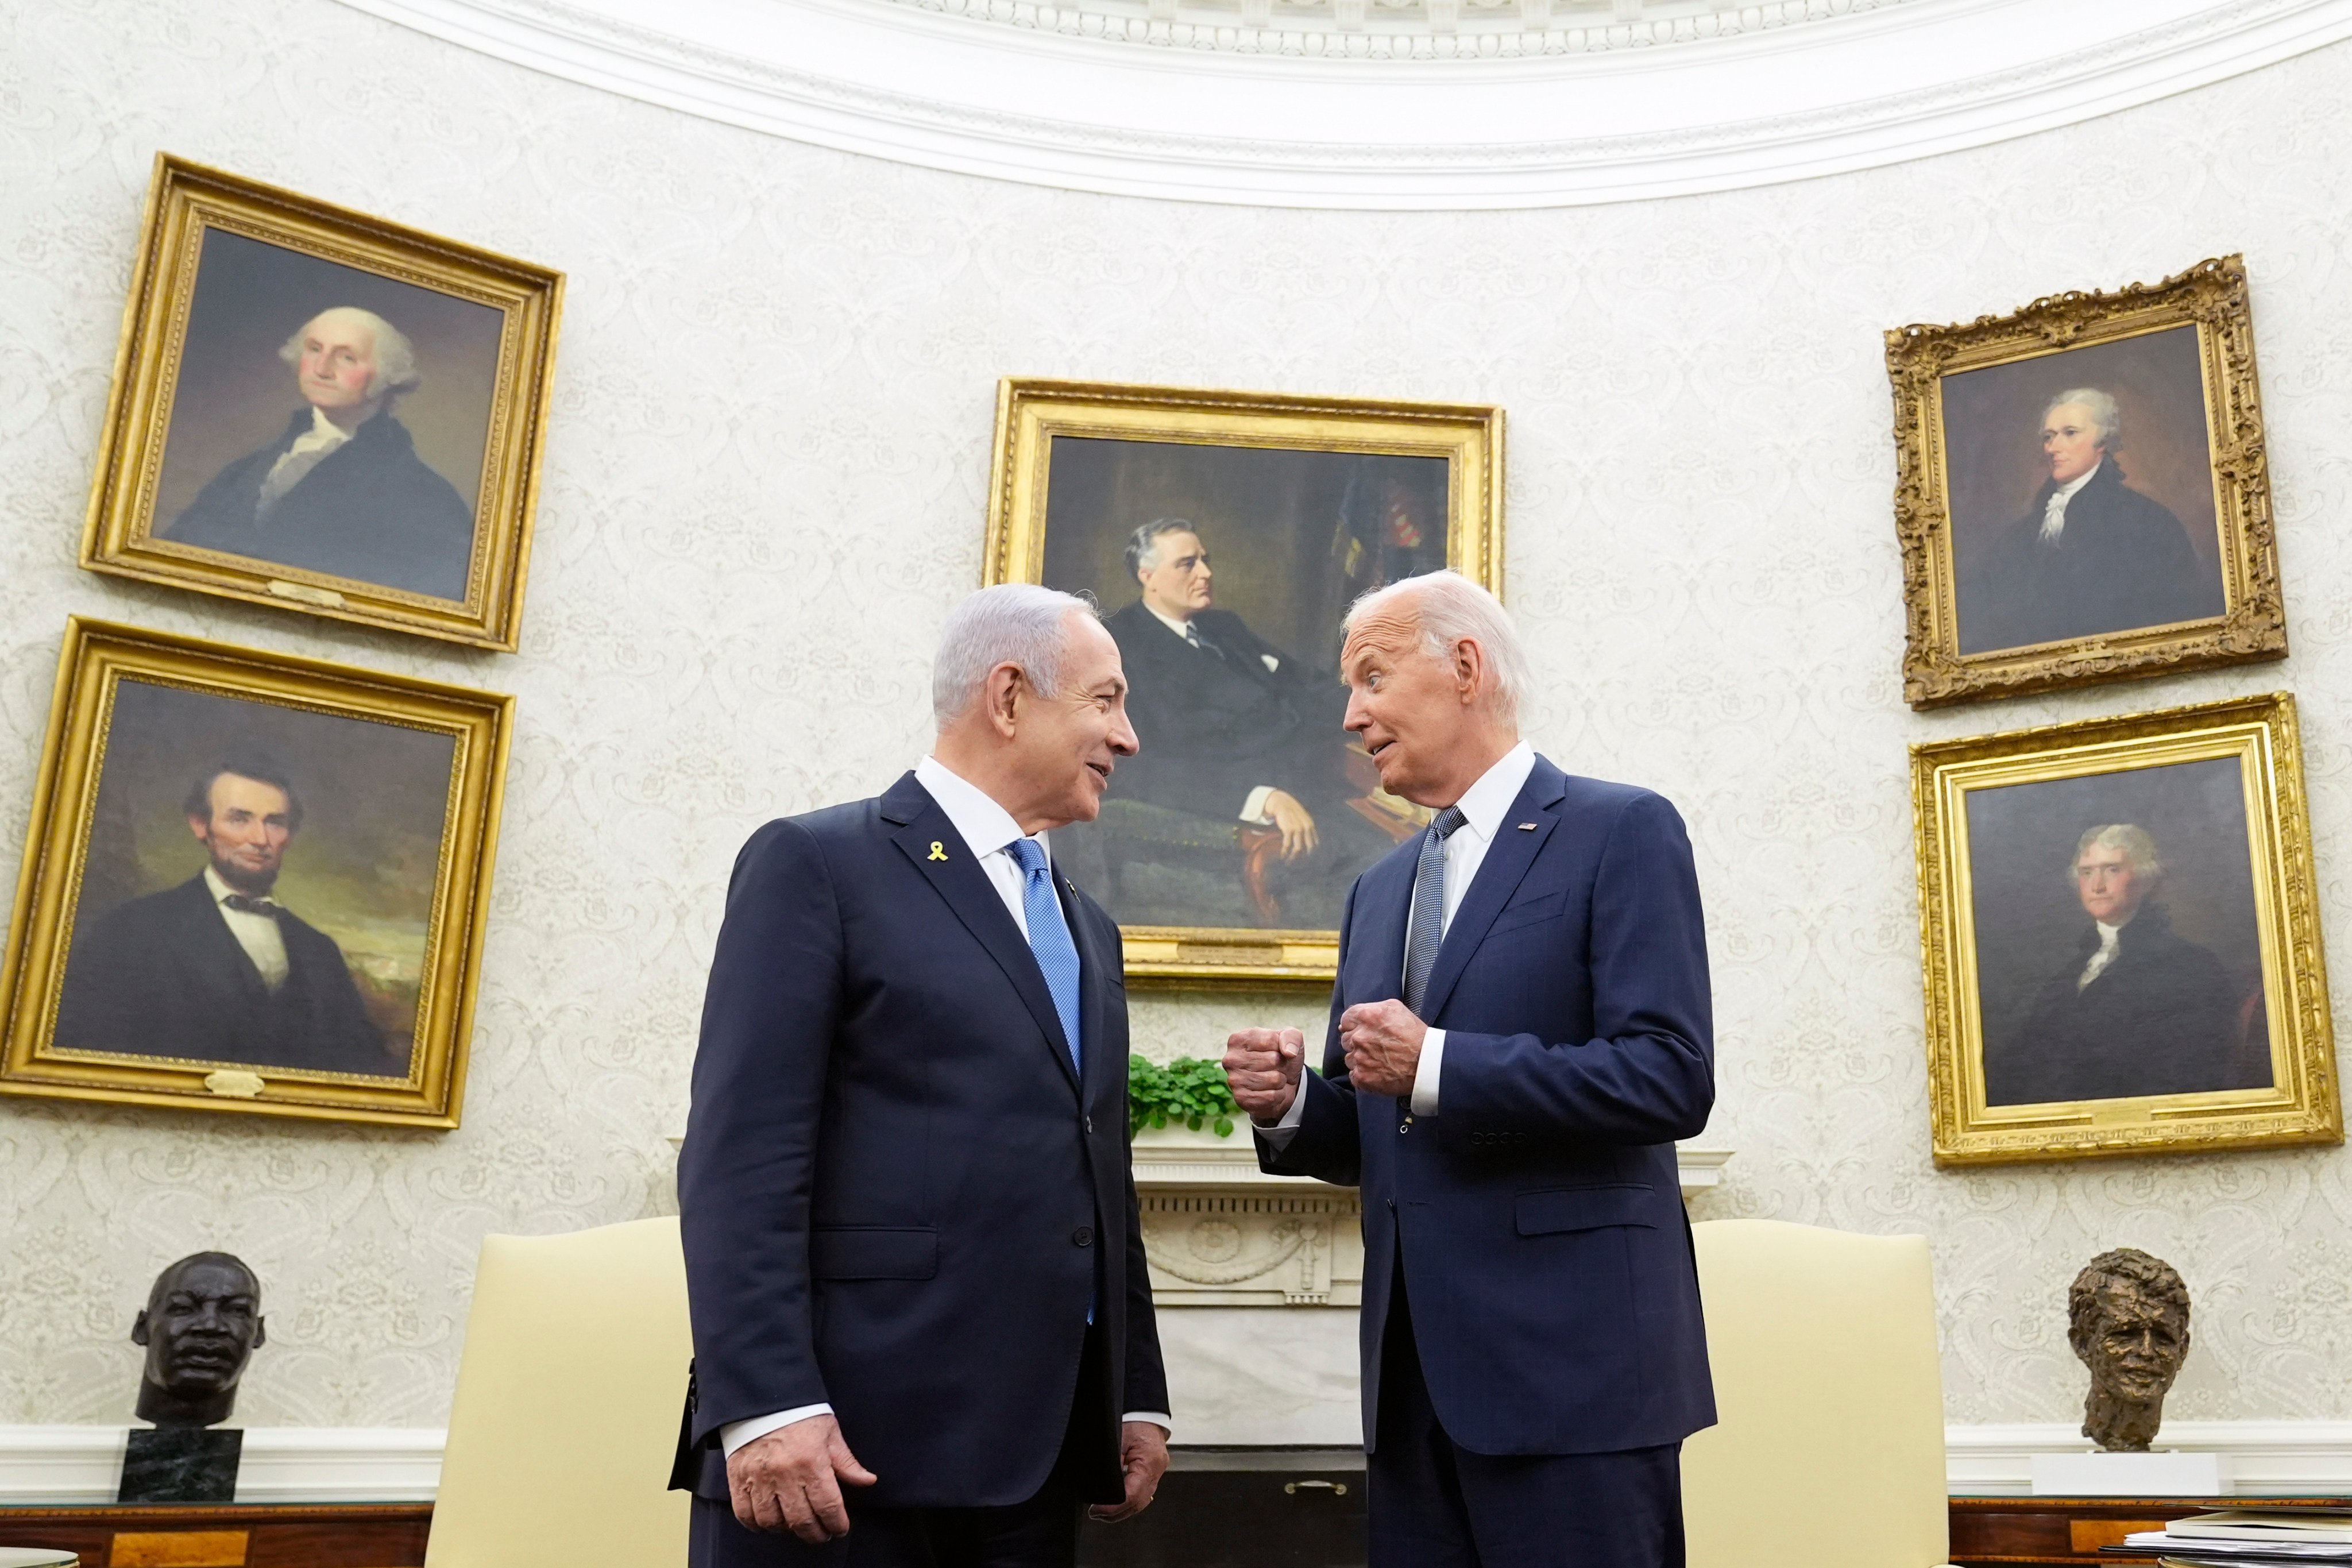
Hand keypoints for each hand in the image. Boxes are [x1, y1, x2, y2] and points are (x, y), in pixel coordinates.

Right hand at [726, 1414, 877, 1541]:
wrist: (763, 1399)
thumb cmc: (800, 1414)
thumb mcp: (830, 1433)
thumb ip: (847, 1462)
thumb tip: (867, 1481)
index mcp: (811, 1461)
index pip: (828, 1506)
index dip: (837, 1524)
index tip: (840, 1528)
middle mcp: (784, 1473)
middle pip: (802, 1521)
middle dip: (816, 1534)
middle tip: (822, 1534)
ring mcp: (758, 1478)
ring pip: (773, 1522)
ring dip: (788, 1531)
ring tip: (797, 1526)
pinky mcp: (738, 1479)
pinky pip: (745, 1514)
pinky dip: (757, 1525)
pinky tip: (770, 1522)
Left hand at [1090, 1421, 1168, 1521]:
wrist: (1145, 1411)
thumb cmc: (1133, 1421)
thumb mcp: (1117, 1439)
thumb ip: (1111, 1464)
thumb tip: (1099, 1486)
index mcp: (1149, 1462)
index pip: (1131, 1495)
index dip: (1112, 1507)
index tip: (1096, 1509)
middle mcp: (1157, 1470)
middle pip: (1138, 1504)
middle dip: (1116, 1513)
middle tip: (1096, 1513)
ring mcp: (1157, 1473)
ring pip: (1141, 1502)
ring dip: (1123, 1510)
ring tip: (1103, 1512)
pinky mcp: (1154, 1472)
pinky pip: (1143, 1493)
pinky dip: (1130, 1501)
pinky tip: (1117, 1503)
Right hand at [1224, 1027, 1304, 1123]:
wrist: (1279, 1084)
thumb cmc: (1280, 1056)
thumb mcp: (1290, 1039)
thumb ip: (1291, 1037)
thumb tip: (1289, 1053)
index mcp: (1238, 1039)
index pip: (1270, 1040)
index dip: (1282, 1047)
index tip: (1278, 1051)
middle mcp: (1231, 1059)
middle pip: (1273, 1059)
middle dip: (1283, 1065)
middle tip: (1277, 1067)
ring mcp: (1234, 1080)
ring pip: (1274, 1079)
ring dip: (1281, 1080)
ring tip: (1273, 1078)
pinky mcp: (1241, 1099)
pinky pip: (1272, 1096)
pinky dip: (1278, 1095)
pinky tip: (1270, 1091)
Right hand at [1262, 790, 1318, 859]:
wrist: (1282, 803)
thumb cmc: (1292, 811)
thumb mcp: (1303, 818)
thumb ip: (1307, 827)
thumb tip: (1311, 840)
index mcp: (1310, 825)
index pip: (1314, 842)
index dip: (1312, 852)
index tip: (1307, 859)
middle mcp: (1306, 827)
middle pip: (1308, 847)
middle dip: (1305, 857)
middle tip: (1299, 864)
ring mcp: (1297, 829)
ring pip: (1297, 848)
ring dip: (1293, 857)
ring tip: (1288, 862)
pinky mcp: (1288, 829)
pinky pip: (1287, 844)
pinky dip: (1284, 851)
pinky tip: (1282, 855)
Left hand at [1339, 1000, 1426, 1097]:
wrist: (1427, 1064)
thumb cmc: (1415, 1036)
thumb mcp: (1396, 1008)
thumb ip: (1371, 1008)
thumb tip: (1354, 1017)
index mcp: (1366, 1017)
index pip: (1346, 1019)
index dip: (1354, 1025)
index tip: (1362, 1031)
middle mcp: (1359, 1036)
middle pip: (1346, 1039)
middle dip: (1358, 1042)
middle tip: (1376, 1046)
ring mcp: (1359, 1058)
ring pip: (1349, 1058)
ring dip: (1360, 1059)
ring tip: (1379, 1060)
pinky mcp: (1362, 1077)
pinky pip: (1354, 1075)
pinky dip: (1363, 1074)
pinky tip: (1377, 1071)